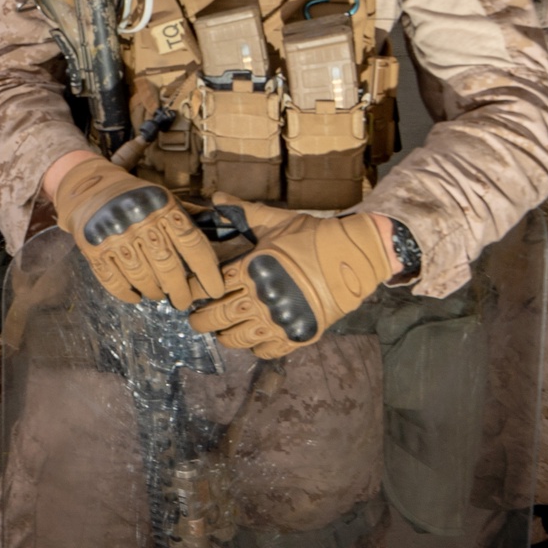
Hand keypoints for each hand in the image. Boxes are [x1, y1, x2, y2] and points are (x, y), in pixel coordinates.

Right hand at [50, 157, 227, 309]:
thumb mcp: (165, 198)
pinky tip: (136, 295)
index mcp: (162, 206)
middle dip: (180, 291)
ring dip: (154, 292)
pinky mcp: (93, 249)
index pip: (192, 243)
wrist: (89, 187)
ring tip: (159, 294)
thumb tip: (226, 233)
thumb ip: (190, 217)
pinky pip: (115, 282)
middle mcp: (139, 219)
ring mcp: (114, 235)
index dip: (207, 271)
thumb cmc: (136, 197)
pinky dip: (128, 294)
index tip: (215, 290)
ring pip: (142, 277)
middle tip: (183, 301)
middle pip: (168, 266)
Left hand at [191, 204, 396, 357]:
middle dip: (201, 320)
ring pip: (237, 338)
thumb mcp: (277, 221)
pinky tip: (253, 339)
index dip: (197, 292)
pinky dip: (255, 348)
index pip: (210, 287)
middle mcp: (260, 297)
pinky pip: (266, 351)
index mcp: (250, 268)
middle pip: (217, 317)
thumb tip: (217, 196)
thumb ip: (244, 212)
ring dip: (225, 336)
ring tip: (223, 331)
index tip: (193, 294)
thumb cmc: (314, 236)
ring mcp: (279, 319)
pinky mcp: (297, 335)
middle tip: (198, 319)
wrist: (354, 257)